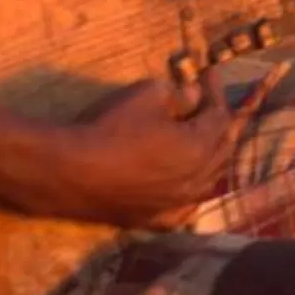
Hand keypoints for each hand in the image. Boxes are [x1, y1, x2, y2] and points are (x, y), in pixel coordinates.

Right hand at [28, 77, 234, 227]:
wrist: (73, 173)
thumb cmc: (112, 129)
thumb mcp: (148, 96)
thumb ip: (179, 95)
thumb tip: (195, 95)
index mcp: (199, 147)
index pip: (220, 116)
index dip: (216, 93)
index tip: (209, 74)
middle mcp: (197, 180)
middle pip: (221, 149)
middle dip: (220, 123)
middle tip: (211, 103)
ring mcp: (179, 204)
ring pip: (209, 180)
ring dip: (211, 156)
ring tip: (206, 139)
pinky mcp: (158, 220)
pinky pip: (187, 207)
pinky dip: (193, 192)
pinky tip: (189, 186)